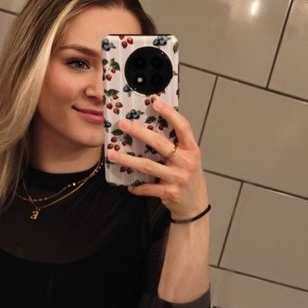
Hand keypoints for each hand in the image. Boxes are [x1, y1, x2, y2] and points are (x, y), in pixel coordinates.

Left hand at [108, 98, 208, 220]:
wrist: (195, 205)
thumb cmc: (189, 177)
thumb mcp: (189, 158)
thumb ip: (177, 145)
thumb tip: (152, 127)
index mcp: (192, 150)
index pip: (183, 127)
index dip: (170, 113)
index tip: (155, 103)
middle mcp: (186, 162)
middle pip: (160, 144)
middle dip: (139, 133)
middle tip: (123, 125)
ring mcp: (178, 178)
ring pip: (148, 166)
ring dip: (128, 160)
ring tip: (112, 154)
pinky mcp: (169, 192)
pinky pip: (148, 187)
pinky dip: (137, 187)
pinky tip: (129, 185)